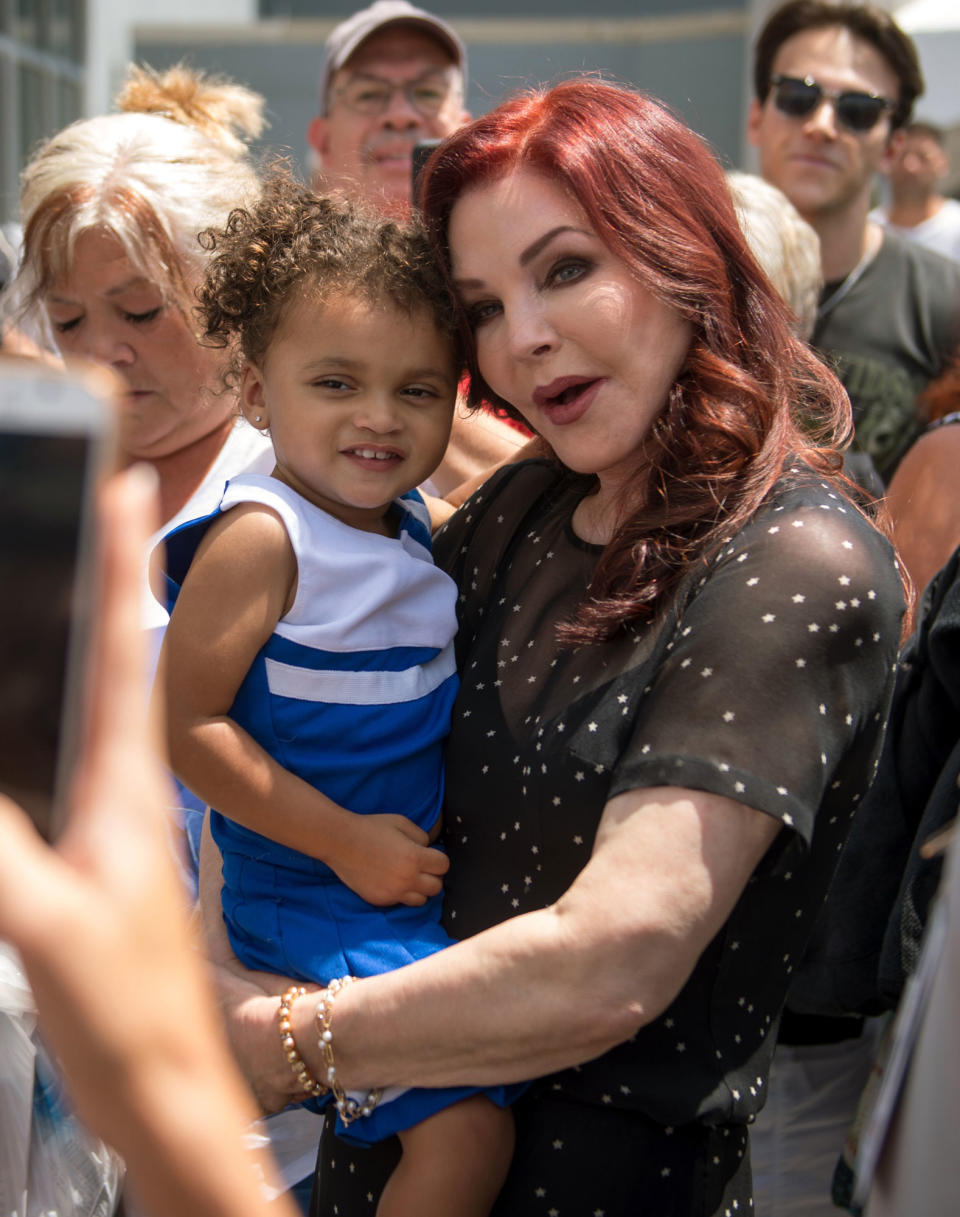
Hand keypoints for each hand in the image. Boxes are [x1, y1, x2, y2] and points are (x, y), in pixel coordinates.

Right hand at [0, 463, 286, 1216]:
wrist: (169, 1088)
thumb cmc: (127, 1013)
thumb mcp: (45, 924)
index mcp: (126, 786)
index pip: (126, 650)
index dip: (122, 566)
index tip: (124, 490)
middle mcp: (127, 789)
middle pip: (114, 664)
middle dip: (101, 586)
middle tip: (89, 519)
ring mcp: (113, 822)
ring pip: (93, 707)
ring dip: (82, 643)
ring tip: (64, 588)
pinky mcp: (95, 859)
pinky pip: (67, 765)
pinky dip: (51, 718)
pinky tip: (32, 716)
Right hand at [333, 813, 449, 906]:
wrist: (341, 841)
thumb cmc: (371, 828)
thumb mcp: (402, 822)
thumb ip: (421, 836)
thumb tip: (429, 849)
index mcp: (414, 857)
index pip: (443, 866)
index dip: (438, 859)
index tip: (430, 856)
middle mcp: (406, 879)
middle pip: (437, 887)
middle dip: (433, 876)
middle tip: (422, 868)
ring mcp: (393, 892)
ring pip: (422, 901)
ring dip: (420, 889)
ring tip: (409, 877)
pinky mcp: (380, 900)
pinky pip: (401, 902)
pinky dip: (401, 894)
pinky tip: (392, 881)